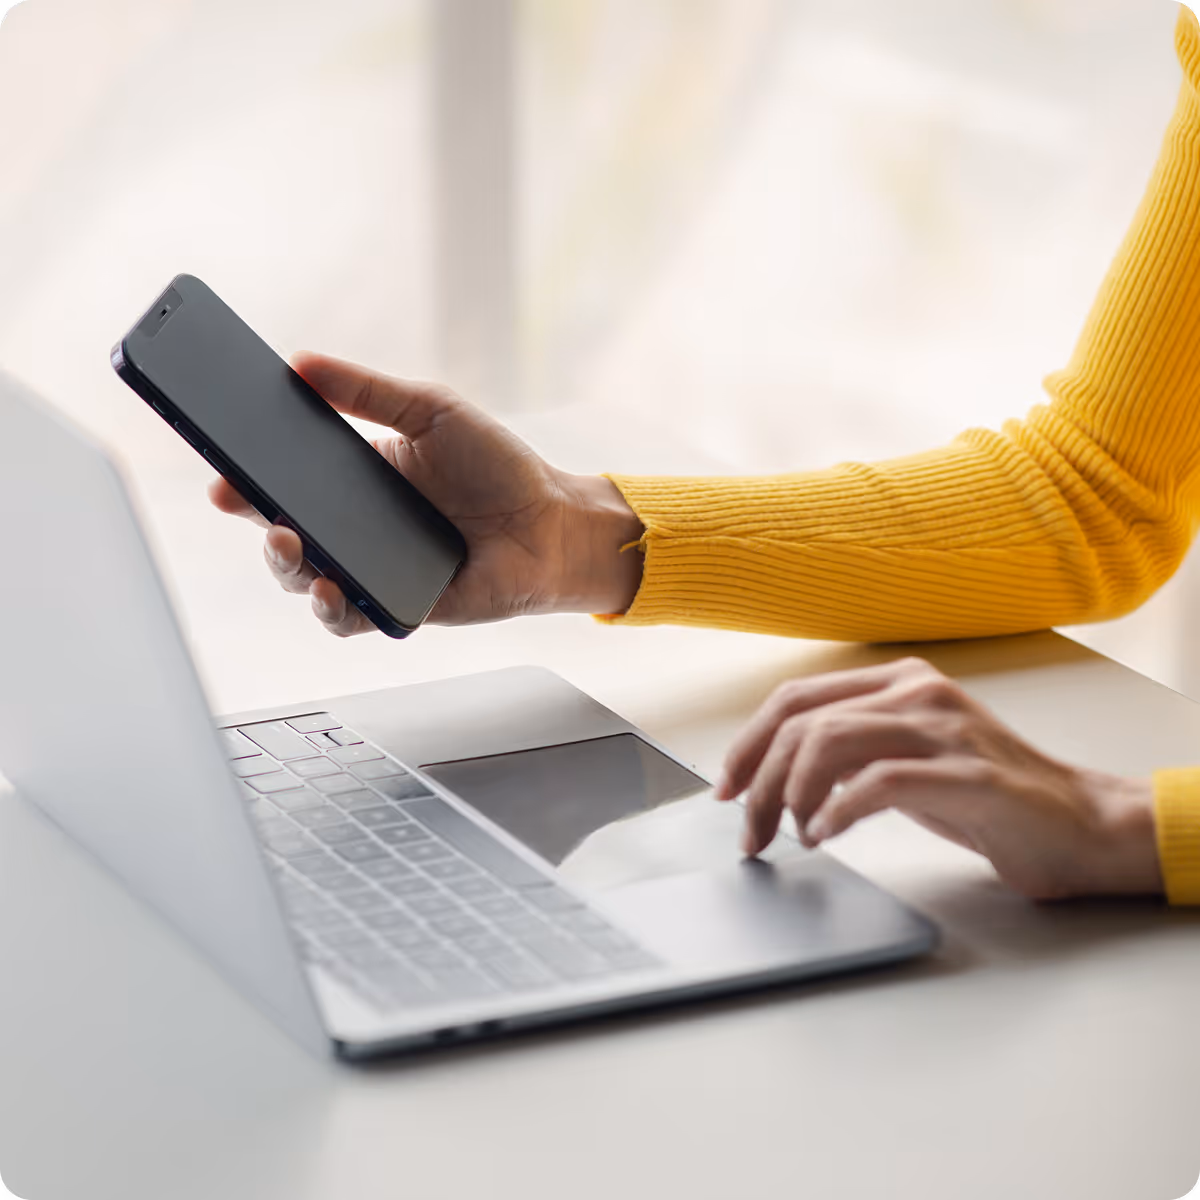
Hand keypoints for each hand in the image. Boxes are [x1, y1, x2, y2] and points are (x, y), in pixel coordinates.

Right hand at [209, 353, 644, 634]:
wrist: (552, 523)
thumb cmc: (499, 467)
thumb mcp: (432, 412)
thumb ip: (368, 391)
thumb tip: (300, 362)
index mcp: (355, 479)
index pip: (286, 477)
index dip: (246, 471)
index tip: (218, 459)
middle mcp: (356, 529)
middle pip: (282, 529)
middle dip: (252, 515)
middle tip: (235, 496)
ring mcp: (374, 571)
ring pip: (305, 578)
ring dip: (285, 563)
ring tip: (287, 539)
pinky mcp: (399, 608)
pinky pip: (350, 617)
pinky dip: (334, 607)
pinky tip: (333, 588)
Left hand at [716, 657, 1161, 900]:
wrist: (1079, 826)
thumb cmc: (985, 796)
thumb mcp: (904, 758)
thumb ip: (850, 749)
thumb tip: (772, 775)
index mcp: (900, 680)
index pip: (796, 698)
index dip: (749, 744)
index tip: (726, 789)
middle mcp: (919, 691)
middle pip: (802, 722)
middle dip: (759, 782)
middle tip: (748, 832)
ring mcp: (945, 728)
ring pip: (829, 742)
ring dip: (790, 796)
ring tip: (789, 836)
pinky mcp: (969, 774)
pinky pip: (877, 781)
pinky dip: (836, 810)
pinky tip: (825, 834)